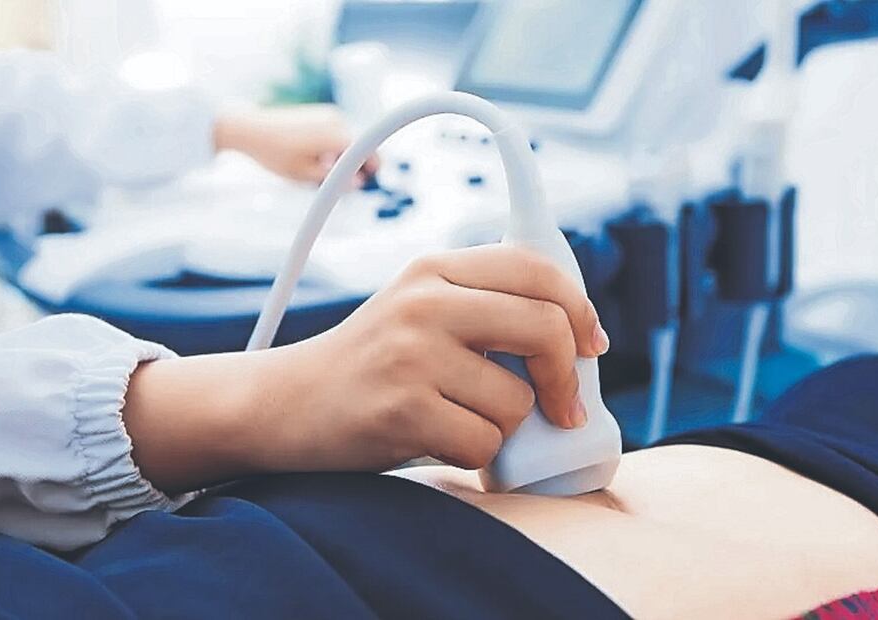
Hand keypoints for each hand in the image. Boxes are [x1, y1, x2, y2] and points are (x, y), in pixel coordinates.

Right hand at [122, 245, 608, 491]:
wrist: (284, 404)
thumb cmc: (371, 365)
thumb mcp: (420, 311)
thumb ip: (486, 309)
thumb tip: (578, 341)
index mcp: (435, 268)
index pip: (536, 268)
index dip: (580, 309)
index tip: (593, 345)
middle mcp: (425, 301)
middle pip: (546, 327)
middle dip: (568, 377)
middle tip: (563, 409)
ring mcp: (412, 354)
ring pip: (517, 400)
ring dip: (503, 426)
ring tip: (458, 420)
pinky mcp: (402, 409)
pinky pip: (484, 442)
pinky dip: (475, 455)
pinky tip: (437, 441)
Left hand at [213, 104, 378, 184]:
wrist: (250, 128)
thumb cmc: (275, 153)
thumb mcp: (305, 174)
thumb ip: (335, 180)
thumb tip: (357, 183)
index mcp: (337, 136)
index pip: (369, 152)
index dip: (374, 166)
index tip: (370, 178)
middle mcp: (337, 121)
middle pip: (359, 146)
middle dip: (354, 164)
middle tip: (338, 183)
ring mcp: (329, 114)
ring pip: (348, 140)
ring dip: (341, 156)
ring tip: (318, 170)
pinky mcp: (321, 113)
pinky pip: (337, 133)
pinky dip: (333, 146)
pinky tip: (313, 157)